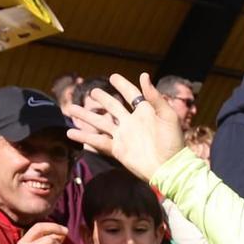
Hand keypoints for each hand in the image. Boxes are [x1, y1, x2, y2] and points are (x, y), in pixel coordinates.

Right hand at [64, 74, 185, 183]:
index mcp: (145, 112)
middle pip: (112, 107)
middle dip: (102, 99)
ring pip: (100, 122)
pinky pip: (98, 141)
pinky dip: (84, 137)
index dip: (122, 85)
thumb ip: (155, 97)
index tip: (113, 77)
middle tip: (92, 92)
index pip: (131, 94)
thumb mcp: (167, 116)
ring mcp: (123, 136)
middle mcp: (131, 122)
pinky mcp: (117, 149)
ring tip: (71, 109)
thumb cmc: (172, 142)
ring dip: (86, 116)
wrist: (168, 168)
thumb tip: (144, 75)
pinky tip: (70, 133)